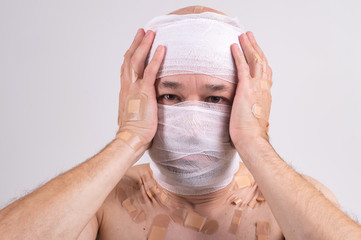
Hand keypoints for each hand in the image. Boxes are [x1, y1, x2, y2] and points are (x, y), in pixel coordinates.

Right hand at [116, 28, 164, 149]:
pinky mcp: (145, 92)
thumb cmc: (133, 131)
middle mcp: (127, 86)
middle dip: (136, 44)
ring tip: (150, 33)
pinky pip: (150, 71)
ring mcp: (135, 88)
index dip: (130, 56)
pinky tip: (162, 49)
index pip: (126, 69)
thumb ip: (136, 106)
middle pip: (130, 59)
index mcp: (125, 91)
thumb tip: (140, 107)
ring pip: (137, 60)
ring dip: (144, 45)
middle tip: (142, 32)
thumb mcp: (133, 114)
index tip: (134, 47)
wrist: (131, 138)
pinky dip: (156, 58)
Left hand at [229, 31, 272, 147]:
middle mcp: (264, 88)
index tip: (258, 52)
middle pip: (262, 62)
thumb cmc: (251, 134)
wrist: (251, 140)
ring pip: (255, 60)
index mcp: (265, 95)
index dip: (262, 60)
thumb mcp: (254, 118)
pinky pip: (242, 67)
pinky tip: (233, 46)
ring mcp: (256, 87)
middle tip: (250, 36)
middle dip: (256, 47)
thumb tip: (248, 110)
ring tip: (243, 35)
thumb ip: (253, 109)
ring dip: (249, 46)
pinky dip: (238, 55)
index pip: (266, 73)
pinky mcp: (245, 89)